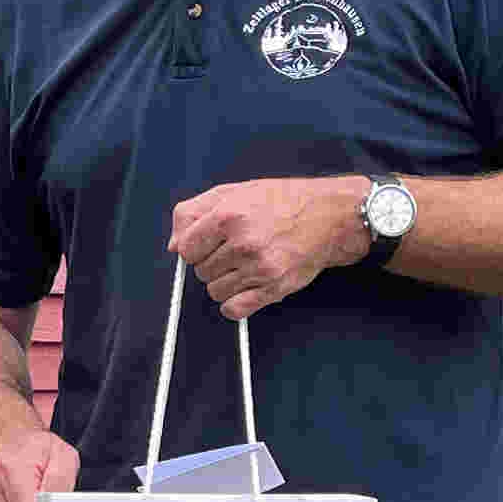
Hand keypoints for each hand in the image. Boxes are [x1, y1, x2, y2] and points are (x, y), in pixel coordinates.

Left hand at [169, 176, 371, 318]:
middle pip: (200, 271)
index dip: (195, 247)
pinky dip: (234, 303)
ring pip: (214, 291)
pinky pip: (234, 309)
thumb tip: (173, 245)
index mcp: (229, 215)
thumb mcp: (234, 192)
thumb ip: (194, 212)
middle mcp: (243, 243)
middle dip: (212, 262)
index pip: (186, 249)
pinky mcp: (274, 288)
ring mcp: (259, 268)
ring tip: (245, 265)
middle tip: (235, 250)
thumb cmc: (281, 201)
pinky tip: (246, 286)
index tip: (209, 243)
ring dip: (224, 282)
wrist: (329, 216)